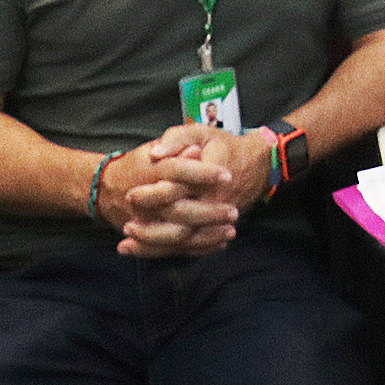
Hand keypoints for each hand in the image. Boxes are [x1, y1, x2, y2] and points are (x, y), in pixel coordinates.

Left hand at [106, 125, 265, 257]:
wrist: (257, 165)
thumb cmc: (224, 146)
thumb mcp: (200, 132)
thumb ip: (176, 139)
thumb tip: (155, 153)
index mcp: (208, 178)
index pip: (176, 190)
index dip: (151, 195)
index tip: (130, 195)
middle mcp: (214, 202)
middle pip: (179, 222)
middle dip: (150, 228)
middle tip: (127, 226)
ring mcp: (218, 220)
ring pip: (184, 240)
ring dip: (154, 246)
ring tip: (127, 245)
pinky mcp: (216, 229)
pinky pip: (192, 247)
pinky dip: (169, 252)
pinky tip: (146, 252)